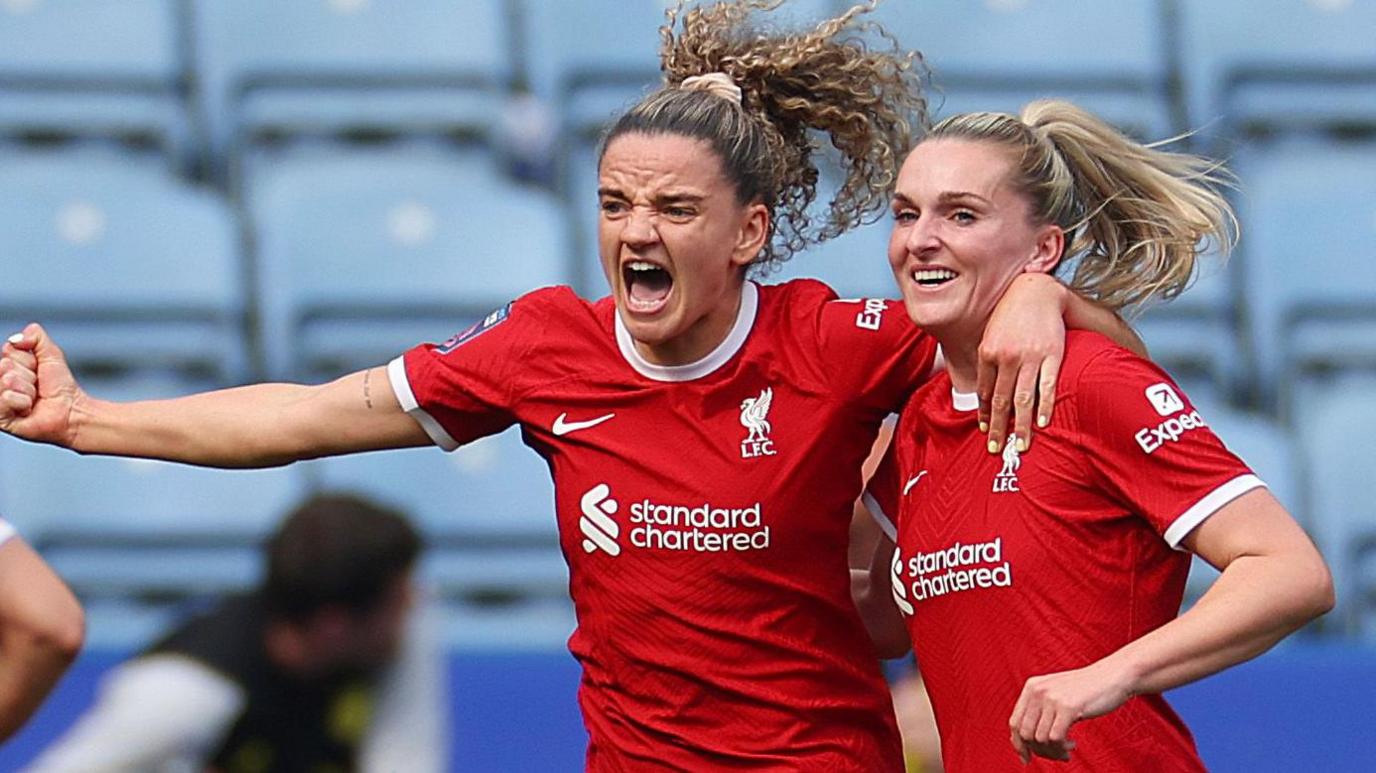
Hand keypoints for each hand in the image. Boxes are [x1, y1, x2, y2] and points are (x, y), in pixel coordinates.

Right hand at [0, 324, 84, 447]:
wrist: (71, 410)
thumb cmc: (60, 386)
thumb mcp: (51, 354)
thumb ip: (35, 336)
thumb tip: (14, 339)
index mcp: (6, 367)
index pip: (8, 350)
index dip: (28, 360)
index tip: (37, 370)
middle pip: (5, 365)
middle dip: (28, 375)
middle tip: (37, 386)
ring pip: (7, 381)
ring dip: (28, 389)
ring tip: (34, 398)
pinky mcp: (0, 417)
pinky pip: (7, 398)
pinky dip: (24, 402)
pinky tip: (28, 409)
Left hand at [977, 274, 1066, 453]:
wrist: (1037, 292)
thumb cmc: (1011, 315)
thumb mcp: (991, 335)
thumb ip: (987, 361)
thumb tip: (984, 391)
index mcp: (988, 353)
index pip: (984, 392)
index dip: (984, 413)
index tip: (985, 430)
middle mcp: (1006, 357)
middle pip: (1001, 400)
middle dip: (998, 427)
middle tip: (996, 449)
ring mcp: (1030, 357)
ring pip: (1022, 398)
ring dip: (1020, 425)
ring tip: (1019, 446)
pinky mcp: (1052, 354)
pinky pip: (1047, 386)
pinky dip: (1044, 406)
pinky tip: (1041, 423)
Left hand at [1008, 661, 1134, 763]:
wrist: (1113, 675)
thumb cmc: (1087, 690)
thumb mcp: (1056, 695)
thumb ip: (1039, 712)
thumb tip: (1022, 743)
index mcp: (1032, 687)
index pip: (1014, 722)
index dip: (1019, 744)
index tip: (1027, 758)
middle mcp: (1037, 691)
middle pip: (1025, 734)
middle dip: (1039, 751)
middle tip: (1056, 755)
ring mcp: (1052, 698)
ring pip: (1040, 739)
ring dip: (1054, 752)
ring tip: (1067, 749)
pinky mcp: (1068, 707)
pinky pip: (1055, 738)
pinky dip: (1062, 748)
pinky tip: (1072, 744)